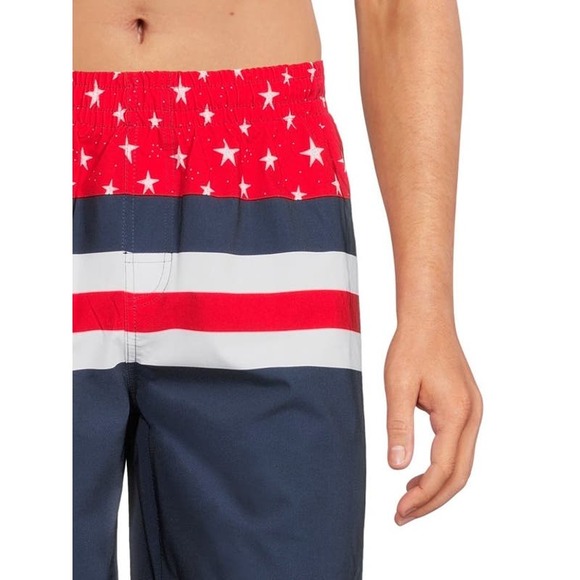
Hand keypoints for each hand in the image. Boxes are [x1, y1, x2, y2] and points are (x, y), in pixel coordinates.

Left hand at [384, 318, 482, 524]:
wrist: (428, 319)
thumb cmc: (412, 346)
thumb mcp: (397, 386)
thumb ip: (398, 427)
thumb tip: (397, 466)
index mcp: (457, 412)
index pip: (443, 468)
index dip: (422, 495)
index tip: (400, 510)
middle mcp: (472, 416)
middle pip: (458, 474)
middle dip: (432, 499)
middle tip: (402, 514)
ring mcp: (472, 412)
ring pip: (461, 464)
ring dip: (437, 486)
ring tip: (408, 499)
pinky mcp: (465, 408)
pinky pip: (458, 448)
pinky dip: (441, 467)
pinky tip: (419, 473)